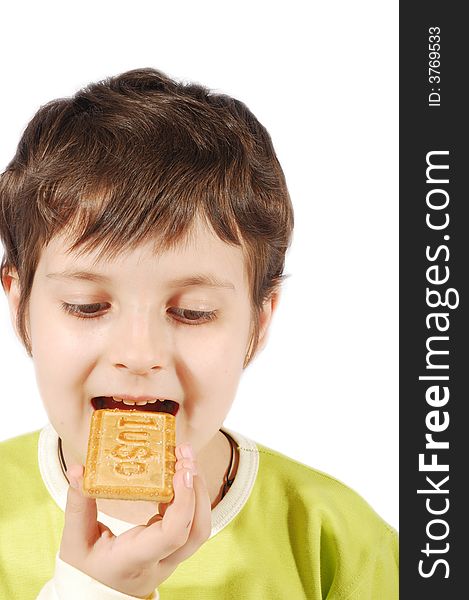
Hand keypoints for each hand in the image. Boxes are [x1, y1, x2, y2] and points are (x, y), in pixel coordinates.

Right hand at [59, 444, 210, 597]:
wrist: (94, 596)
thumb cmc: (84, 570)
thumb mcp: (74, 542)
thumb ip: (77, 506)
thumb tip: (77, 469)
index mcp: (134, 560)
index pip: (172, 536)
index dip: (183, 502)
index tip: (181, 471)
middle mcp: (159, 562)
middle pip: (195, 531)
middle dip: (197, 489)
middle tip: (185, 455)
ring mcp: (169, 558)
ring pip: (198, 528)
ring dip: (197, 490)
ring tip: (185, 458)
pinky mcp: (172, 548)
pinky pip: (190, 523)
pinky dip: (189, 495)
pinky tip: (176, 473)